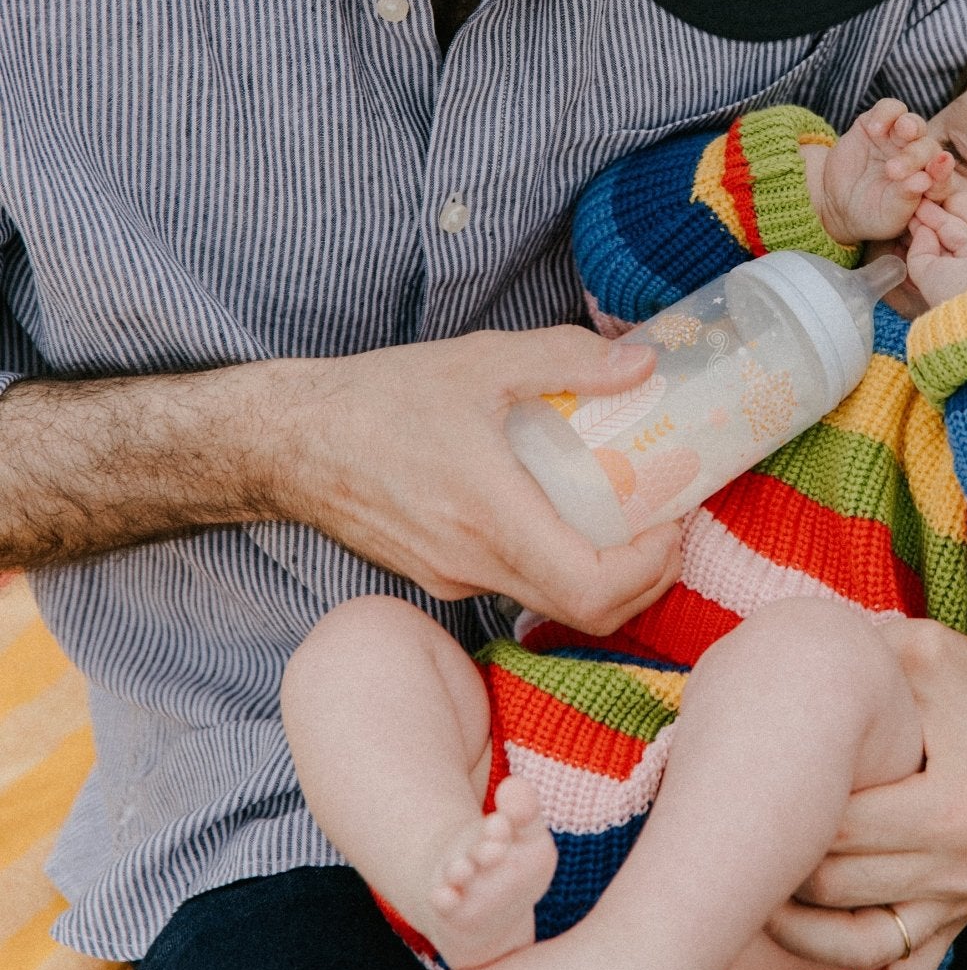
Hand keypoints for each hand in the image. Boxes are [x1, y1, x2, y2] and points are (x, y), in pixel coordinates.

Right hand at [271, 328, 681, 627]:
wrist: (290, 441)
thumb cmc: (381, 398)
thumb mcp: (482, 359)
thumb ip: (567, 358)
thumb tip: (642, 363)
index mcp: (490, 517)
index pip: (591, 590)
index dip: (650, 570)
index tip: (672, 523)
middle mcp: (474, 565)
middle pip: (584, 612)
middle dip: (644, 579)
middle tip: (668, 527)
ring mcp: (453, 578)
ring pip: (550, 605)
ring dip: (605, 577)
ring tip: (629, 519)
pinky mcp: (437, 576)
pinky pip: (515, 587)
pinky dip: (559, 567)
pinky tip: (566, 517)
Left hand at [766, 619, 966, 969]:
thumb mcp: (923, 652)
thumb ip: (857, 658)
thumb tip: (777, 661)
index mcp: (956, 805)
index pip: (841, 827)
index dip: (784, 810)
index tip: (741, 785)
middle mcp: (964, 866)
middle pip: (839, 885)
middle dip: (777, 865)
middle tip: (725, 837)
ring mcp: (963, 903)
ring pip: (860, 946)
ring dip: (795, 933)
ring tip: (745, 901)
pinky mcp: (959, 922)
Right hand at [807, 101, 953, 247]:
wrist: (837, 203)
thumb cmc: (870, 215)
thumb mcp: (888, 215)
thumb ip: (907, 197)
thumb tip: (924, 180)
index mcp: (929, 183)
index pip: (942, 174)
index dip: (942, 171)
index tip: (940, 166)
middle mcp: (919, 158)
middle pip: (928, 148)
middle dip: (915, 156)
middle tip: (893, 170)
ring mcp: (898, 140)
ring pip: (914, 124)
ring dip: (911, 125)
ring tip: (903, 130)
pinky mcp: (878, 124)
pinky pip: (890, 109)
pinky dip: (886, 114)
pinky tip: (875, 128)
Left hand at [906, 203, 966, 309]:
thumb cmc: (961, 295)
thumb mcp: (929, 277)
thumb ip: (920, 254)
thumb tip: (922, 231)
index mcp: (966, 278)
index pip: (947, 247)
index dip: (930, 230)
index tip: (913, 214)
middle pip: (961, 233)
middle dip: (940, 217)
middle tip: (921, 198)